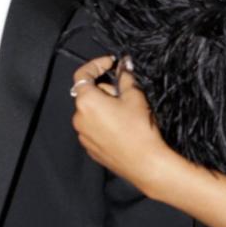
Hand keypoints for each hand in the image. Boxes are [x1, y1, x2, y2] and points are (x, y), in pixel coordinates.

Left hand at [71, 56, 176, 196]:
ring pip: (92, 111)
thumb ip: (125, 77)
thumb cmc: (139, 129)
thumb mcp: (134, 96)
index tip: (111, 63)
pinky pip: (94, 127)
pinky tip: (123, 127)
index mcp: (87, 102)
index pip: (82, 74)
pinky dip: (105, 122)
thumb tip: (124, 66)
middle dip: (106, 89)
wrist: (146, 163)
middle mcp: (79, 118)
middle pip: (88, 93)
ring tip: (127, 113)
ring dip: (105, 106)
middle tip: (126, 92)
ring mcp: (83, 135)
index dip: (97, 64)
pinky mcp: (90, 148)